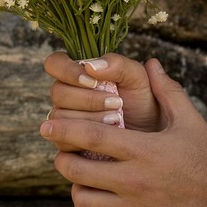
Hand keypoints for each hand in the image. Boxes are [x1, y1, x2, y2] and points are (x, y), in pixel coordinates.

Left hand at [40, 57, 206, 206]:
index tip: (46, 125)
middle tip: (67, 155)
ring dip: (77, 190)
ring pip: (82, 202)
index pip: (90, 137)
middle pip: (75, 170)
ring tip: (84, 183)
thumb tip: (151, 62)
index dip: (62, 129)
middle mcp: (134, 181)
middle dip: (64, 160)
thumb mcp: (190, 122)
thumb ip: (167, 91)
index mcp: (143, 149)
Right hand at [44, 51, 162, 131]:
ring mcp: (63, 120)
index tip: (94, 82)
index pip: (55, 63)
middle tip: (116, 103)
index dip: (68, 71)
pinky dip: (85, 139)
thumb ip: (117, 64)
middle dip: (88, 99)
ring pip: (58, 116)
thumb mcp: (137, 78)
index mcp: (78, 74)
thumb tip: (90, 65)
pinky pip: (61, 140)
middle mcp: (66, 95)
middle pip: (57, 92)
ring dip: (90, 119)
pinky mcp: (66, 143)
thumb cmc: (142, 103)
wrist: (152, 137)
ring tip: (116, 120)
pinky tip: (106, 137)